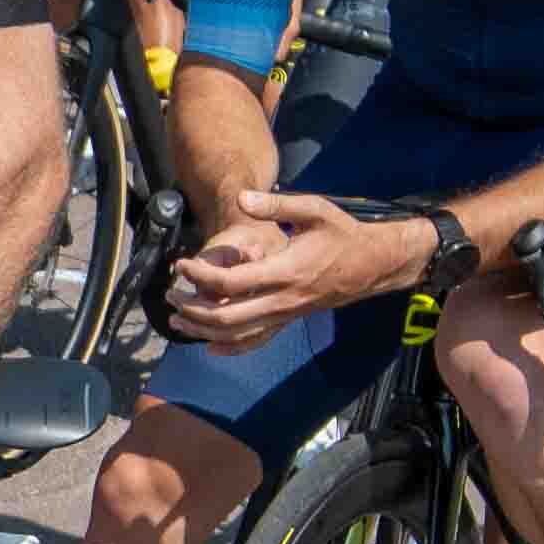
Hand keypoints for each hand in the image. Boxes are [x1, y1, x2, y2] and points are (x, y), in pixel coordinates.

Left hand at [160, 186, 412, 350]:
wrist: (373, 264)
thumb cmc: (343, 234)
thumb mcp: (314, 210)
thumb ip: (277, 204)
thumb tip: (243, 197)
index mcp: (284, 271)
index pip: (230, 283)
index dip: (198, 276)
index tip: (181, 264)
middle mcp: (283, 299)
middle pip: (226, 317)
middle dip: (192, 309)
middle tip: (170, 295)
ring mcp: (286, 314)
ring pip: (238, 335)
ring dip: (204, 330)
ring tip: (177, 320)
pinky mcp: (289, 320)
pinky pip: (257, 341)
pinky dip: (230, 346)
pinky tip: (209, 346)